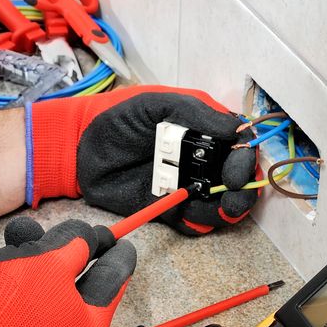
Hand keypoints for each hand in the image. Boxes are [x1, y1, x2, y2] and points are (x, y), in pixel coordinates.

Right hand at [0, 217, 135, 326]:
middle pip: (71, 273)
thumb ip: (77, 246)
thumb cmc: (2, 308)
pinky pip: (3, 285)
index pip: (113, 279)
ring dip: (18, 255)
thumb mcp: (51, 264)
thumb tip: (90, 237)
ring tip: (4, 252)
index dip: (118, 252)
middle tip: (56, 231)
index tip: (124, 238)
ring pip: (32, 273)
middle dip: (54, 246)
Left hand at [28, 86, 256, 234]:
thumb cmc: (118, 118)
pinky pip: (195, 222)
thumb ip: (197, 114)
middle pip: (237, 178)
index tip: (237, 162)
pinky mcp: (169, 210)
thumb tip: (238, 129)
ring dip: (226, 208)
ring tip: (216, 205)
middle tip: (231, 188)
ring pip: (221, 204)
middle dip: (242, 186)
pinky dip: (200, 221)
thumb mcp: (157, 104)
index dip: (246, 155)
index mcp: (203, 131)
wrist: (81, 149)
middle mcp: (200, 160)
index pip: (239, 144)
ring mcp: (186, 186)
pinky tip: (189, 212)